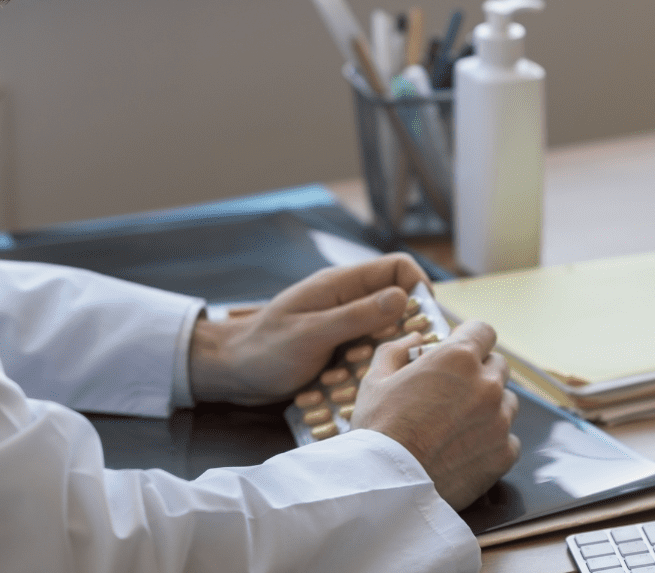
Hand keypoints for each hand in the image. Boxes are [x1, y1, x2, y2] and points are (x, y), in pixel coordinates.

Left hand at [187, 253, 425, 404]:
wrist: (231, 372)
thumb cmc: (264, 350)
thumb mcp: (311, 334)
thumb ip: (355, 316)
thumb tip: (402, 298)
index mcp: (341, 285)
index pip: (397, 268)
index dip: (417, 288)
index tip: (423, 322)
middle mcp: (347, 300)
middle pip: (397, 302)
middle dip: (406, 329)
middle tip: (405, 359)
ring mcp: (343, 324)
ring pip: (386, 332)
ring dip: (386, 353)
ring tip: (375, 375)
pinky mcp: (339, 348)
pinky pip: (368, 353)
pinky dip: (370, 368)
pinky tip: (359, 387)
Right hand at [351, 320, 520, 509]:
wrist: (387, 487)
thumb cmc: (378, 430)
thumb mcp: (376, 380)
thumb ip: (396, 350)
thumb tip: (415, 339)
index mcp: (457, 358)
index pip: (483, 331)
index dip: (470, 339)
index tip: (458, 350)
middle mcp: (486, 384)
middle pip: (497, 365)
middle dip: (479, 372)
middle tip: (453, 392)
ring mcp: (500, 420)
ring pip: (507, 402)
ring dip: (489, 406)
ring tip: (458, 424)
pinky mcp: (504, 454)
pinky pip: (509, 439)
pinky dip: (492, 441)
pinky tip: (465, 449)